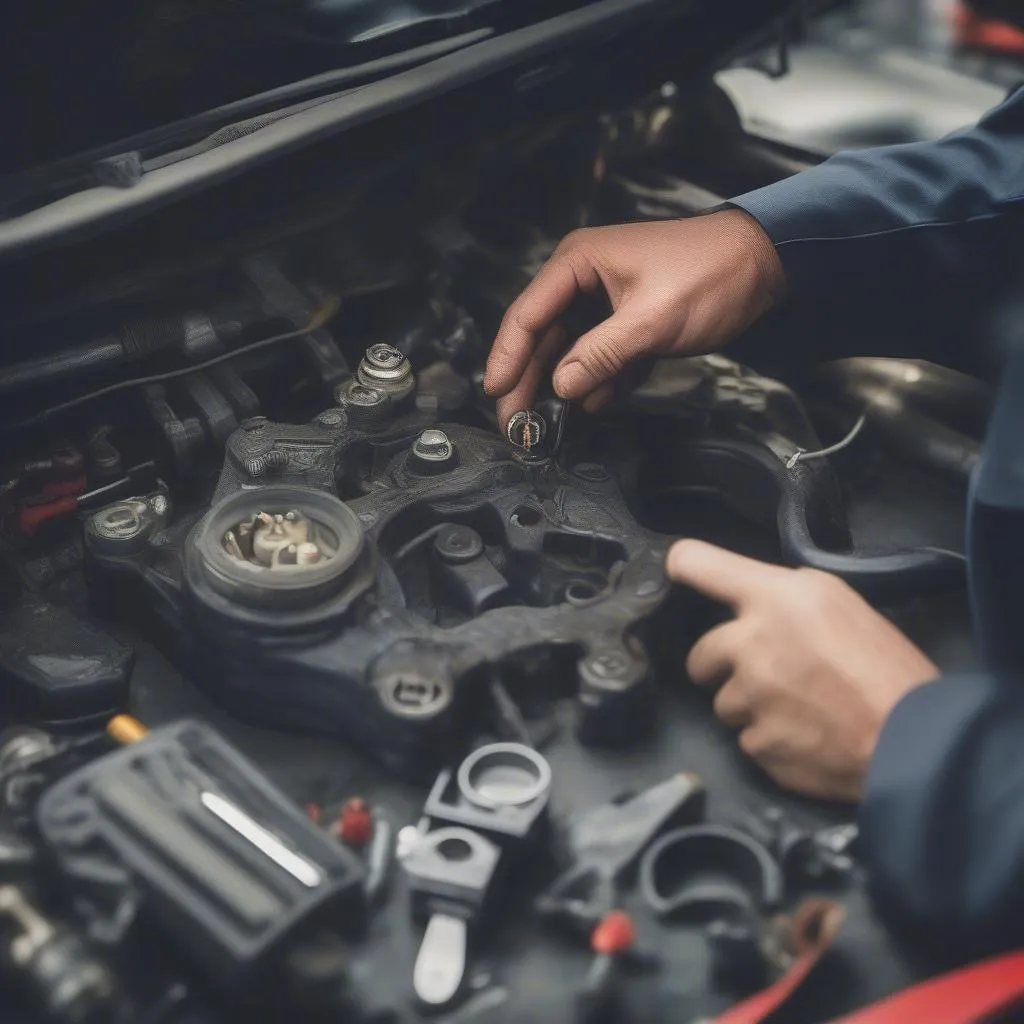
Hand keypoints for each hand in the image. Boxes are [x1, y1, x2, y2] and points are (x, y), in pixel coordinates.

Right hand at [484, 210, 783, 427]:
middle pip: (542, 338)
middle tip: (514, 424)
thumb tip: (560, 387)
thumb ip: (601, 354)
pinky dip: (598, 382)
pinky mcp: (628, 323)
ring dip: (562, 387)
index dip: (507, 357)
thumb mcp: (651, 319)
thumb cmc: (709, 275)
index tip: (496, 394)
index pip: (527, 315)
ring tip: (546, 424)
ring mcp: (606, 303)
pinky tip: (595, 404)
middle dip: (528, 382)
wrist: (765, 265)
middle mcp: (584, 281)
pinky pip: (601, 358)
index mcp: (578, 264)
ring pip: (570, 351)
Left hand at [667, 540, 938, 801]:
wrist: (913, 741)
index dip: (682, 565)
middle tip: (766, 672)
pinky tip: (804, 735)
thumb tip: (752, 602)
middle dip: (722, 665)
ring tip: (799, 707)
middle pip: (699, 653)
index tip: (674, 571)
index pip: (699, 564)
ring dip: (749, 705)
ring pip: (724, 702)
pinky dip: (769, 739)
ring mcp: (748, 698)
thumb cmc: (886, 667)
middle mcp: (749, 643)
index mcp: (773, 598)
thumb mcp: (840, 602)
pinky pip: (747, 739)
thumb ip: (786, 596)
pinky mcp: (755, 743)